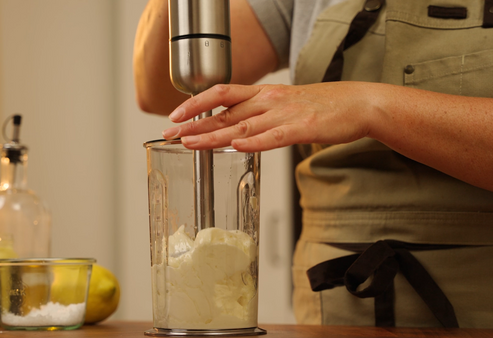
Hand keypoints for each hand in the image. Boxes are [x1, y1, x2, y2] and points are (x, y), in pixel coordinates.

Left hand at [162, 82, 376, 151]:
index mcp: (263, 94)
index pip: (221, 93)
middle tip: (170, 134)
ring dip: (212, 135)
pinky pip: (274, 136)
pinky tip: (236, 147)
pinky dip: (254, 142)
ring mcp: (284, 114)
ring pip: (241, 125)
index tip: (175, 114)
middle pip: (224, 110)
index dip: (196, 103)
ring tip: (190, 143)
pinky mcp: (301, 128)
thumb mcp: (282, 103)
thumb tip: (232, 128)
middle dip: (193, 124)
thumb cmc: (321, 106)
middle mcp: (268, 101)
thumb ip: (257, 114)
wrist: (357, 103)